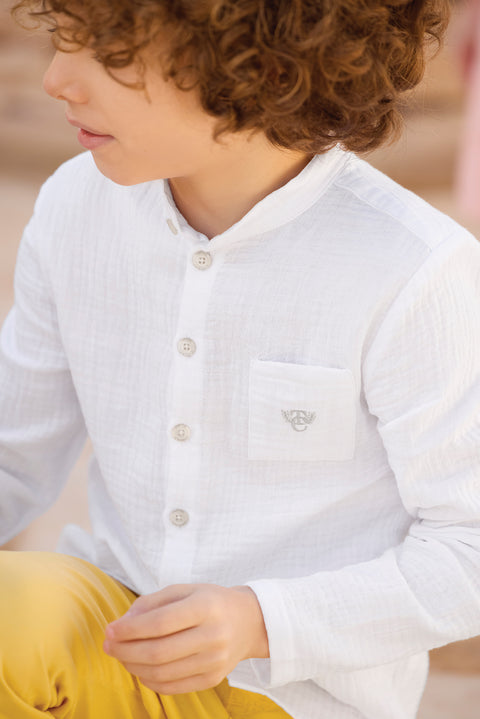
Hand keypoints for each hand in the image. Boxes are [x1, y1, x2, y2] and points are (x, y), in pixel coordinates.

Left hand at [103, 583, 268, 694]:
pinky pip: (173, 686)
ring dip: (133, 666)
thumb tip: (123, 623)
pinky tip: (140, 668)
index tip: (110, 630)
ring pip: (162, 673)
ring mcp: (214, 660)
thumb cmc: (211, 602)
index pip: (160, 623)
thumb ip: (153, 602)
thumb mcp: (185, 590)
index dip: (130, 629)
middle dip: (126, 650)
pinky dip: (149, 680)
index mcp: (205, 606)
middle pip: (159, 652)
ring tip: (121, 656)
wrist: (249, 622)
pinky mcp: (213, 679)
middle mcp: (212, 635)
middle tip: (108, 645)